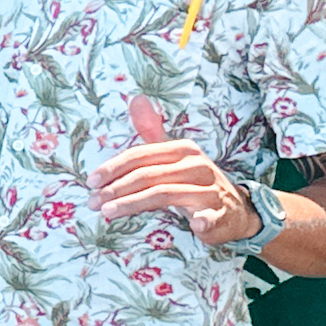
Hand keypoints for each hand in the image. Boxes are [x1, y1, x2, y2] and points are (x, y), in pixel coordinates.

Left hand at [88, 96, 253, 243]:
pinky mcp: (219, 214)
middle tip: (92, 201)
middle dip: (115, 189)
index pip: (140, 155)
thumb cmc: (194, 181)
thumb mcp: (174, 154)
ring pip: (163, 194)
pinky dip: (199, 221)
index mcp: (183, 149)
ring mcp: (210, 190)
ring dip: (131, 205)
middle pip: (147, 175)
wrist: (234, 209)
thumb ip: (152, 131)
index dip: (112, 167)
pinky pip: (206, 217)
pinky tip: (190, 227)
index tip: (91, 182)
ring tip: (107, 213)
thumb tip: (136, 99)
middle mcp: (197, 165)